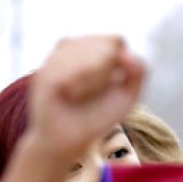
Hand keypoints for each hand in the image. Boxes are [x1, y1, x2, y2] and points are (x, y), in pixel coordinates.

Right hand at [27, 35, 144, 165]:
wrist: (70, 140)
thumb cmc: (98, 115)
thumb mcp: (127, 94)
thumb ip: (138, 71)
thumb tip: (127, 54)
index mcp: (90, 47)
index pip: (115, 40)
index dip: (119, 63)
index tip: (112, 82)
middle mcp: (70, 48)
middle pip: (104, 48)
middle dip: (107, 74)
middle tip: (92, 92)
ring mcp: (54, 59)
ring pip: (87, 59)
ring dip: (93, 83)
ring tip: (79, 94)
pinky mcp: (44, 75)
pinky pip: (70, 72)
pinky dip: (79, 88)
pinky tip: (70, 95)